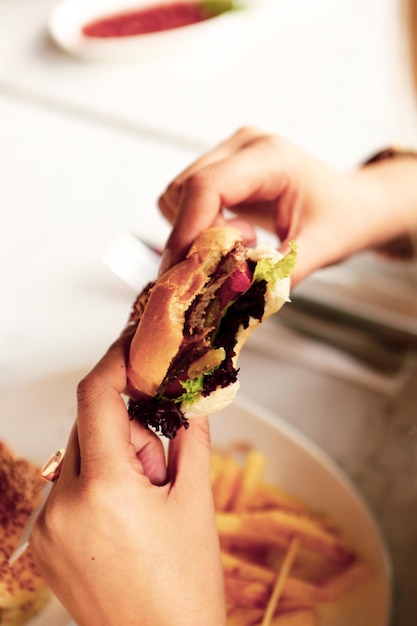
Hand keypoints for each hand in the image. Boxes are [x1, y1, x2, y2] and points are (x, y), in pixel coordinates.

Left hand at [30, 337, 225, 625]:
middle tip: (159, 467)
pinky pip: (67, 489)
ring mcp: (47, 527)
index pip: (96, 398)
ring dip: (111, 460)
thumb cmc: (183, 588)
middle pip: (90, 427)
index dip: (113, 363)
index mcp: (104, 487)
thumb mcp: (195, 502)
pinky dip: (94, 486)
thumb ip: (189, 438)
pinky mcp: (42, 543)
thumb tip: (187, 402)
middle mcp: (63, 505)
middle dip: (128, 431)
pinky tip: (123, 521)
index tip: (129, 349)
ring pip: (78, 457)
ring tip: (143, 505)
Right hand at [159, 127, 416, 283]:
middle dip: (193, 237)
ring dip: (195, 232)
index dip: (187, 230)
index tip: (181, 272)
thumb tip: (236, 298)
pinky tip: (232, 235)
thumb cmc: (342, 220)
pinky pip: (183, 201)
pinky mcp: (220, 169)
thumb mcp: (320, 249)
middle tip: (228, 263)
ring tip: (241, 244)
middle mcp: (242, 146)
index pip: (207, 187)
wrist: (351, 205)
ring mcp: (228, 153)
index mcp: (270, 157)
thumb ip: (280, 274)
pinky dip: (196, 227)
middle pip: (184, 191)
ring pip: (176, 196)